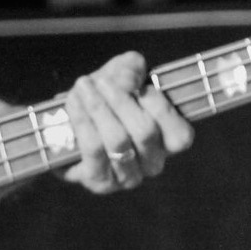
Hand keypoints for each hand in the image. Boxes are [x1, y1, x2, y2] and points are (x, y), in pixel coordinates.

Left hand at [58, 51, 193, 194]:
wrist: (69, 121)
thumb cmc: (104, 97)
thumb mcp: (122, 74)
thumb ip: (131, 68)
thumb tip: (129, 75)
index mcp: (169, 142)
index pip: (181, 136)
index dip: (160, 107)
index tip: (139, 85)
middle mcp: (153, 164)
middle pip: (145, 132)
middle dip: (121, 100)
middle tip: (101, 80)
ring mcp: (127, 177)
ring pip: (118, 141)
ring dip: (99, 108)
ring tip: (84, 86)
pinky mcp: (100, 181)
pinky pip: (93, 149)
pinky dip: (83, 121)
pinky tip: (74, 103)